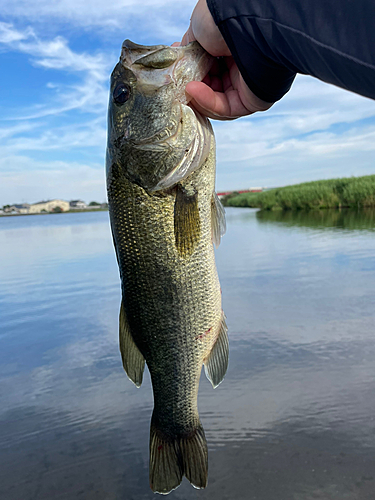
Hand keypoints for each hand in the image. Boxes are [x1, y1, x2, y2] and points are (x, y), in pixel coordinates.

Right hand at [181, 0, 272, 119]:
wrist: (246, 22)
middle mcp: (241, 67)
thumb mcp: (198, 30)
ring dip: (198, 96)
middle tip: (176, 85)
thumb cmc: (224, 19)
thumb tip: (180, 63)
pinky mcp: (252, 101)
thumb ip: (189, 50)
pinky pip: (226, 108)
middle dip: (192, 88)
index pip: (209, 70)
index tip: (175, 70)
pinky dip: (207, 101)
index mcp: (231, 50)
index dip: (191, 73)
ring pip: (217, 102)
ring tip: (185, 87)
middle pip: (212, 88)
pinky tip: (193, 90)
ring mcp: (247, 86)